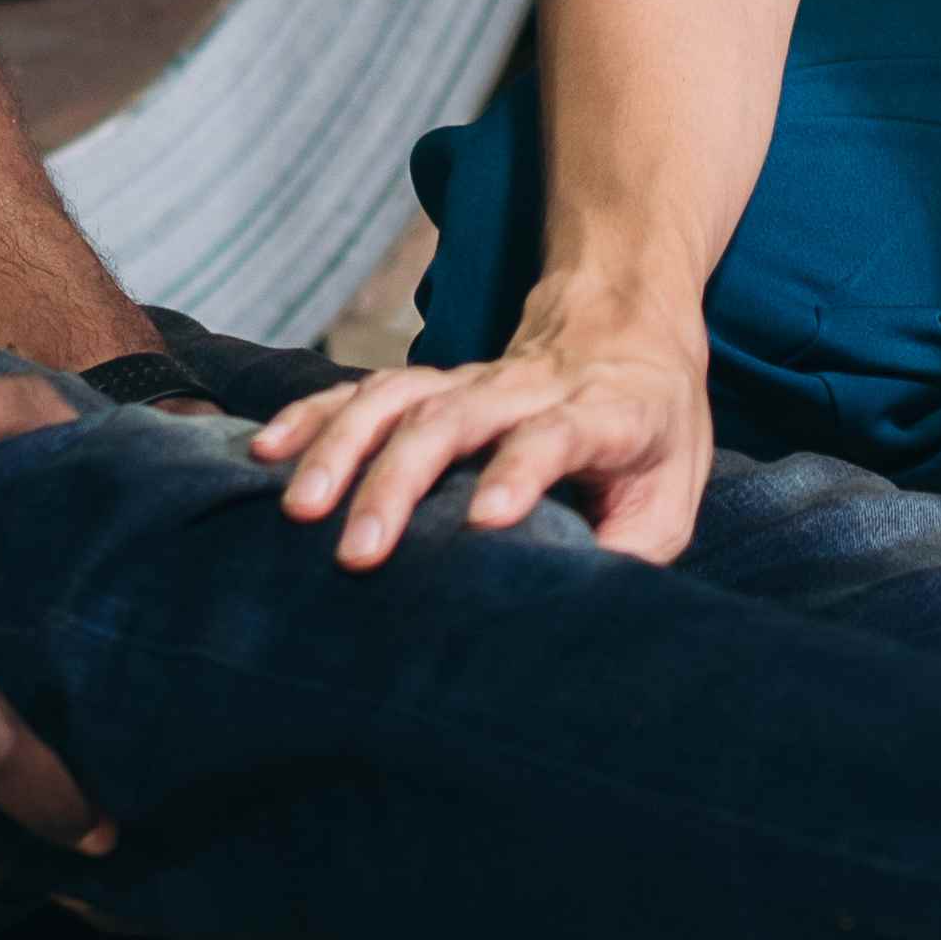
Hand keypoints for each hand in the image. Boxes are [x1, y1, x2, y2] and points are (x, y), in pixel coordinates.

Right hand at [250, 320, 715, 566]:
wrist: (626, 324)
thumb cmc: (653, 432)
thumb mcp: (672, 497)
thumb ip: (631, 551)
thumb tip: (577, 615)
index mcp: (602, 412)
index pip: (557, 434)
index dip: (521, 470)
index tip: (487, 520)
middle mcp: (528, 388)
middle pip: (456, 419)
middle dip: (400, 482)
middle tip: (360, 553)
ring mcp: (473, 380)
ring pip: (399, 399)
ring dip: (344, 448)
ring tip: (300, 508)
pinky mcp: (434, 382)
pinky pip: (365, 391)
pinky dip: (313, 415)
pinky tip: (268, 450)